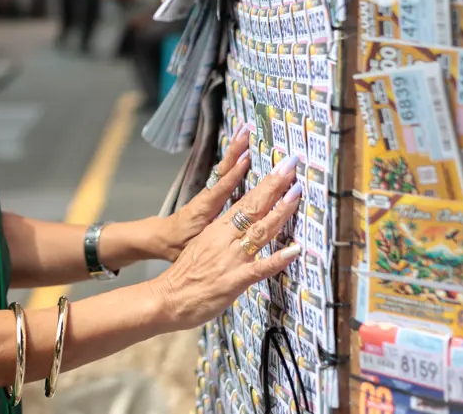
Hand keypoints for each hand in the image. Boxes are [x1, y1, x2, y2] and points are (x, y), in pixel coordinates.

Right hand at [150, 155, 301, 330]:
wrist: (167, 297)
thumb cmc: (185, 276)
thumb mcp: (203, 246)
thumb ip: (223, 237)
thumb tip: (242, 231)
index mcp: (217, 229)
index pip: (245, 201)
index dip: (265, 184)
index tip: (281, 167)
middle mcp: (225, 238)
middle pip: (253, 207)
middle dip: (275, 185)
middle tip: (291, 165)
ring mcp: (231, 258)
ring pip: (259, 231)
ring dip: (280, 212)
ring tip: (296, 194)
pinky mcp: (235, 280)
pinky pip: (261, 268)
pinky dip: (278, 258)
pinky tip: (295, 250)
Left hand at [159, 123, 254, 260]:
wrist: (161, 238)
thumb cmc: (177, 245)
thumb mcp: (192, 247)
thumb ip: (207, 243)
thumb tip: (224, 242)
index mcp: (202, 209)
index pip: (220, 188)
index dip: (233, 175)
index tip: (246, 158)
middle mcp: (206, 196)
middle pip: (222, 170)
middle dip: (235, 151)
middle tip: (246, 132)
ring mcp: (208, 192)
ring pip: (222, 168)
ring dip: (234, 150)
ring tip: (244, 132)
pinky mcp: (210, 193)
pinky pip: (223, 174)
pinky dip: (232, 160)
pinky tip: (242, 150)